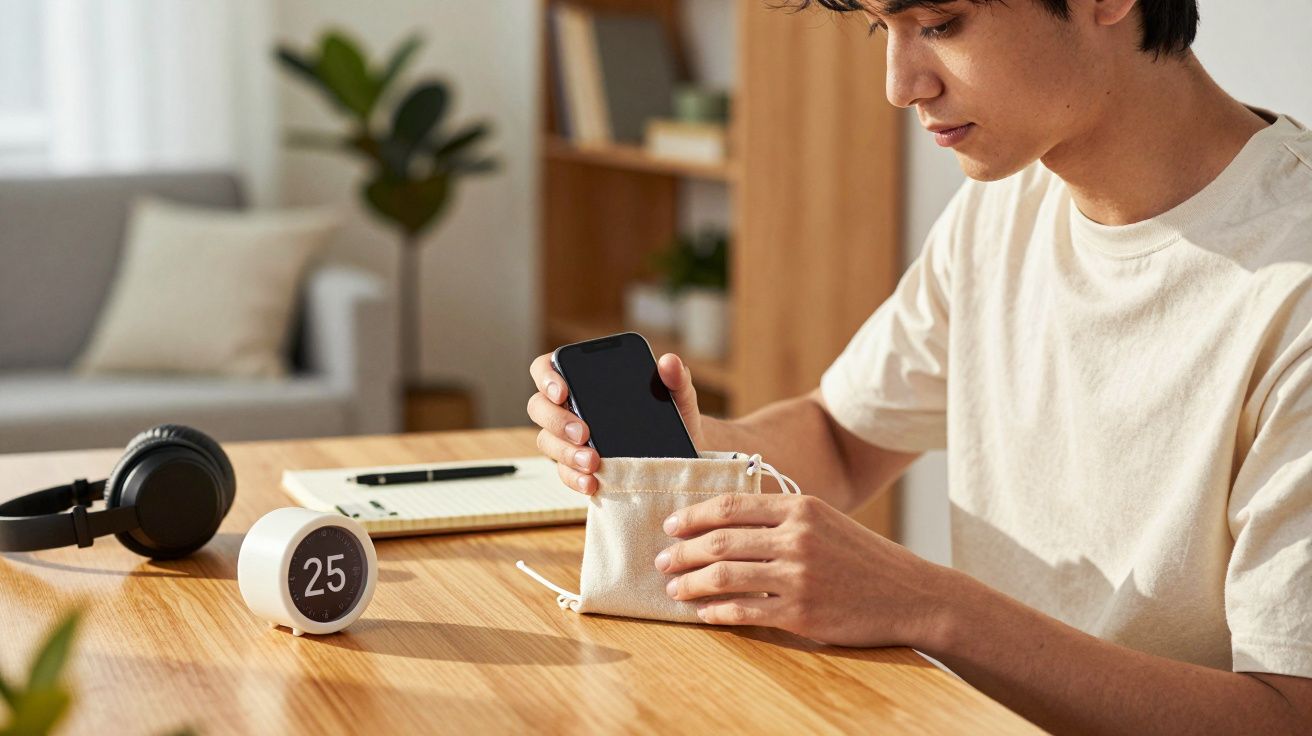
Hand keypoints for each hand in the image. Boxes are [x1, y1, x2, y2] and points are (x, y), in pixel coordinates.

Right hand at [527, 351, 703, 493]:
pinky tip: (591, 482)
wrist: (681, 452)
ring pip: (546, 441)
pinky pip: (563, 472)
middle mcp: (569, 406)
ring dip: (566, 453)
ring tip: (592, 462)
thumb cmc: (672, 416)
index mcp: (584, 378)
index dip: (546, 377)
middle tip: (583, 433)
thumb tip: (669, 362)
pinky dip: (574, 478)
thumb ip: (676, 377)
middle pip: (538, 407)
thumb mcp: (678, 395)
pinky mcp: (575, 465)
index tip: (563, 392)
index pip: (546, 368)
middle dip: (556, 420)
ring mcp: (568, 438)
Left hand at [656, 493, 949, 647]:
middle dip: (682, 552)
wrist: (911, 595)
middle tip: (662, 560)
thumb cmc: (863, 558)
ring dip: (691, 583)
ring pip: (725, 576)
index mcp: (801, 507)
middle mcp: (797, 537)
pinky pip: (744, 611)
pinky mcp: (801, 612)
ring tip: (674, 589)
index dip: (693, 515)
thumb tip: (725, 523)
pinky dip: (716, 612)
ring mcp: (799, 575)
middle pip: (720, 540)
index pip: (731, 505)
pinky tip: (704, 613)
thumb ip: (781, 518)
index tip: (670, 525)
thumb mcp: (825, 522)